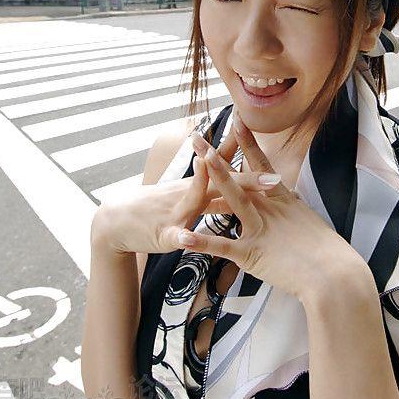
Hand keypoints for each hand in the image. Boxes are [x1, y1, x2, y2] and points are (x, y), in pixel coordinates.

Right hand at [91, 120, 266, 254]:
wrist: (117, 219)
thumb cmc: (159, 207)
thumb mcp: (190, 194)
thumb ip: (216, 186)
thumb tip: (243, 180)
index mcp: (201, 186)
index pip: (231, 171)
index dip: (254, 165)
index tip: (281, 160)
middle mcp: (190, 192)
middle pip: (223, 181)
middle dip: (248, 180)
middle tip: (274, 179)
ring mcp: (176, 210)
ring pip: (195, 199)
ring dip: (210, 192)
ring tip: (231, 195)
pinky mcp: (162, 232)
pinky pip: (173, 234)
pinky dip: (180, 236)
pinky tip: (187, 238)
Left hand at [181, 110, 360, 300]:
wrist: (335, 274)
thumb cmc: (326, 252)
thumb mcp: (306, 221)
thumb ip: (291, 208)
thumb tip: (288, 198)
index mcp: (282, 200)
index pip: (261, 166)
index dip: (248, 143)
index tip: (236, 122)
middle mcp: (270, 208)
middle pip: (240, 177)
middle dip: (217, 156)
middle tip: (197, 138)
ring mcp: (261, 228)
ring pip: (234, 199)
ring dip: (215, 178)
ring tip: (197, 160)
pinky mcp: (253, 253)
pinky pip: (224, 246)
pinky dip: (202, 242)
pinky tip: (183, 236)